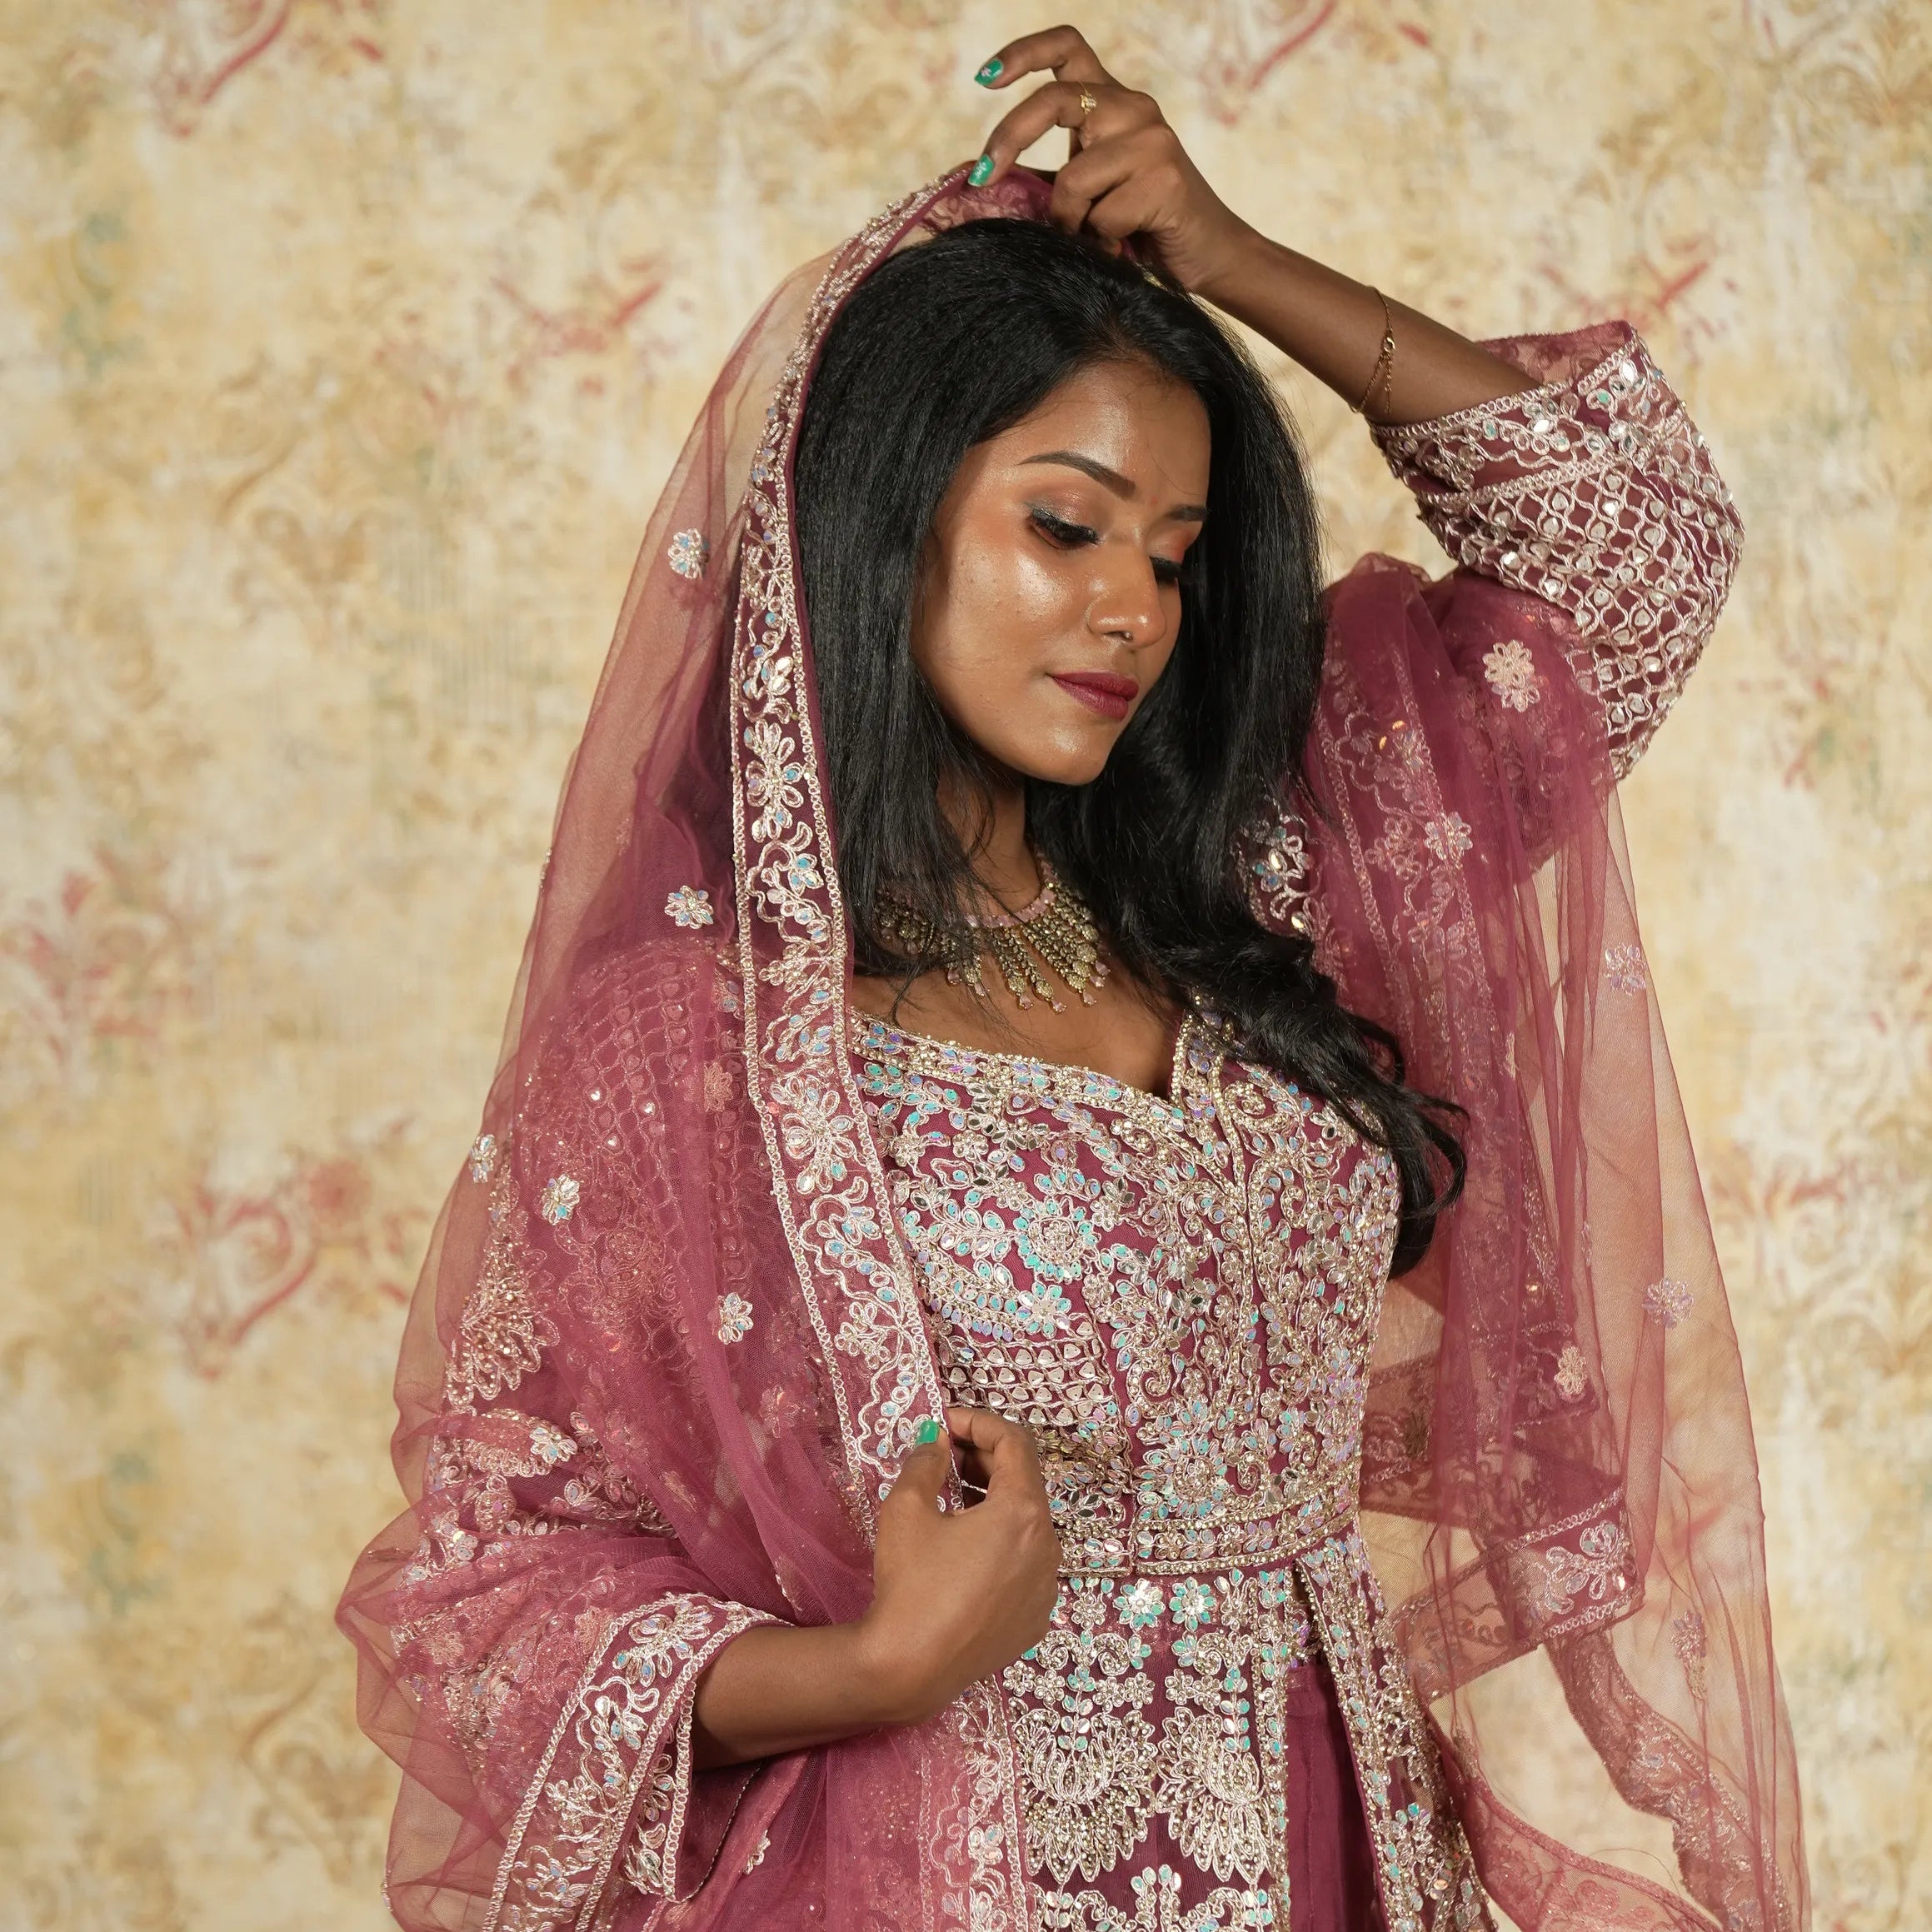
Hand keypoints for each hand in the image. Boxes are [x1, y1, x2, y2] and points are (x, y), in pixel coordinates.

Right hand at [855, 1406, 1060, 1723]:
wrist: (910, 1667)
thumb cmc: (911, 1582)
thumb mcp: (907, 1510)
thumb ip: (926, 1463)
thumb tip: (936, 1444)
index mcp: (1025, 1513)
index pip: (1013, 1443)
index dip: (978, 1422)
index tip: (944, 1422)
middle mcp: (1048, 1546)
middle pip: (1024, 1482)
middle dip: (984, 1460)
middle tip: (943, 1456)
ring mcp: (1046, 1587)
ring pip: (1026, 1525)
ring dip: (993, 1502)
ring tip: (951, 1500)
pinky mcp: (1035, 1618)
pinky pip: (1025, 1564)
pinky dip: (1000, 1544)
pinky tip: (963, 1552)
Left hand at [970, 24, 1255, 299]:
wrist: (1208, 256)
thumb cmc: (1140, 226)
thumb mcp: (1086, 192)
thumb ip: (1043, 179)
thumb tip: (977, 177)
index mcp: (1112, 102)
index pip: (1067, 47)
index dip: (1022, 54)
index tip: (983, 79)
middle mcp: (1133, 107)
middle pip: (1054, 100)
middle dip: (1010, 138)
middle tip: (987, 177)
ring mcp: (1152, 140)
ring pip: (1073, 176)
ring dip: (1069, 220)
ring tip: (1092, 236)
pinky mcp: (1165, 177)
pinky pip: (1102, 215)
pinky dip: (1101, 242)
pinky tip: (1122, 246)